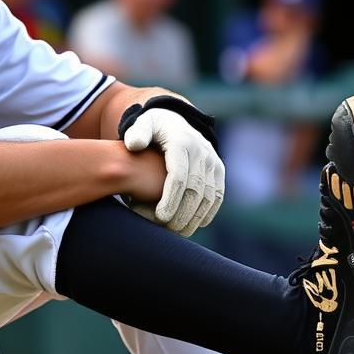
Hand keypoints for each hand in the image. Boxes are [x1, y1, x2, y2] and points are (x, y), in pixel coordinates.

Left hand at [123, 105, 223, 236]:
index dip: (171, 198)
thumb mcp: (142, 124)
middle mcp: (202, 152)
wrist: (176, 121)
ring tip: (180, 232)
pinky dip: (208, 211)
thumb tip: (135, 145)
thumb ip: (136, 133)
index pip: (178, 175)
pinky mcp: (218, 171)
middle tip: (169, 230)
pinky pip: (217, 194)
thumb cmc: (152, 129)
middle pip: (196, 188)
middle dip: (183, 212)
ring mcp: (213, 162)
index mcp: (182, 142)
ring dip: (196, 216)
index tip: (161, 217)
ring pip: (209, 195)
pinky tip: (195, 225)